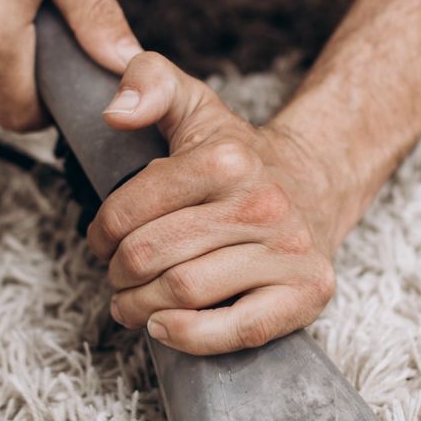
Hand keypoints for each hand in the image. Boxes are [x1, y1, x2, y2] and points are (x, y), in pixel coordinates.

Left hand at [87, 53, 344, 354]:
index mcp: (225, 159)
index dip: (100, 234)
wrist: (320, 182)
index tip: (102, 242)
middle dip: (118, 273)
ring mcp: (288, 251)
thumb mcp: (194, 105)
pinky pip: (238, 329)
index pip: (129, 211)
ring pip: (184, 292)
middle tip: (117, 277)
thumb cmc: (240, 157)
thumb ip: (148, 82)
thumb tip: (114, 112)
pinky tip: (164, 327)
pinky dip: (190, 337)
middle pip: (151, 255)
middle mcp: (260, 204)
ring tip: (133, 303)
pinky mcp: (307, 292)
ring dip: (140, 307)